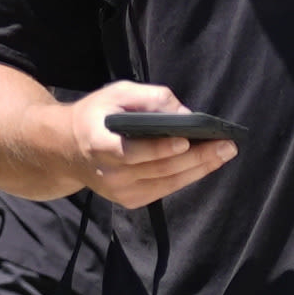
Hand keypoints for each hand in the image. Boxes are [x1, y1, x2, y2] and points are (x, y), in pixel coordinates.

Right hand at [66, 84, 236, 209]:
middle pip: (159, 169)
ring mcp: (119, 191)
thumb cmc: (97, 116)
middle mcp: (108, 174)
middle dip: (196, 157)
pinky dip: (187, 176)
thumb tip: (184, 114)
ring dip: (199, 169)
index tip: (186, 140)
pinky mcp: (129, 200)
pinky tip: (206, 163)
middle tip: (226, 145)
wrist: (67, 149)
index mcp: (98, 144)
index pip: (130, 152)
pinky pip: (164, 189)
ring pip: (167, 182)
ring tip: (224, 153)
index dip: (159, 148)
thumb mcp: (115, 94)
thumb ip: (148, 98)